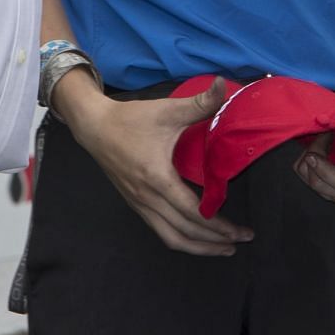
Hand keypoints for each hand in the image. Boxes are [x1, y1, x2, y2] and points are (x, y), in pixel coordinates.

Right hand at [64, 77, 253, 256]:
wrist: (94, 126)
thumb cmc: (131, 119)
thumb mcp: (167, 109)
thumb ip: (199, 102)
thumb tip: (225, 85)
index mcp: (158, 178)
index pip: (193, 213)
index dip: (219, 225)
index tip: (240, 231)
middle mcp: (148, 198)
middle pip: (185, 232)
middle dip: (215, 241)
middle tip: (240, 242)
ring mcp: (140, 204)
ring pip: (171, 238)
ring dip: (198, 247)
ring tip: (222, 249)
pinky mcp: (135, 204)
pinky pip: (160, 231)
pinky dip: (181, 239)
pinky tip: (195, 238)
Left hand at [297, 95, 334, 204]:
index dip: (327, 173)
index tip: (311, 156)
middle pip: (329, 190)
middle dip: (316, 162)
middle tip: (319, 135)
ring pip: (317, 186)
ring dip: (310, 162)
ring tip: (320, 138)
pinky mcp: (331, 191)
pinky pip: (310, 182)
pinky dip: (305, 165)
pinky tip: (314, 148)